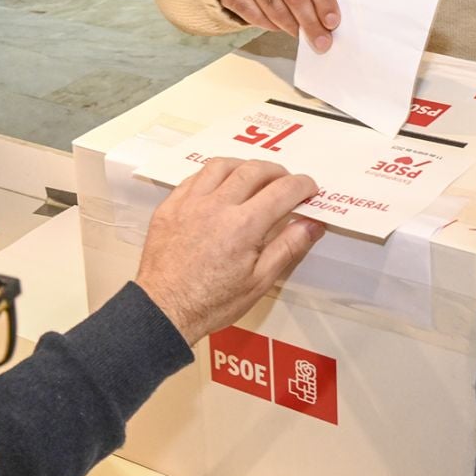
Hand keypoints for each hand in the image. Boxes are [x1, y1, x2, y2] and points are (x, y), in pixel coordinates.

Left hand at [135, 157, 324, 344]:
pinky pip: (195, 177)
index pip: (283, 190)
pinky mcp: (170, 207)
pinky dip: (213, 175)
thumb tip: (311, 224)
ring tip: (253, 178)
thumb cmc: (211, 302)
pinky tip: (220, 187)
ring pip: (222, 165)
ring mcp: (190, 203)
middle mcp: (217, 206)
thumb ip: (288, 247)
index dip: (302, 186)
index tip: (308, 190)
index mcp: (243, 225)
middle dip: (277, 172)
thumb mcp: (259, 282)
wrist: (164, 311)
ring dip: (244, 166)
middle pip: (255, 170)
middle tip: (285, 183)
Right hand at [216, 0, 340, 50]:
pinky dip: (269, 25)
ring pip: (273, 5)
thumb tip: (328, 22)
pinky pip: (252, 12)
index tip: (332, 23)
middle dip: (310, 22)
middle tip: (321, 41)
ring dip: (291, 26)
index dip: (324, 1)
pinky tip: (279, 27)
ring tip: (301, 35)